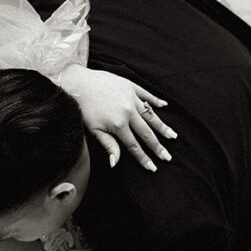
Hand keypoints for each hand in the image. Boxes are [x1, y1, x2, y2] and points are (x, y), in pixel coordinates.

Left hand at [56, 64, 176, 170]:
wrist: (78, 83)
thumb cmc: (84, 109)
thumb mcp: (94, 130)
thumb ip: (108, 145)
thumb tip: (115, 163)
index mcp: (119, 124)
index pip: (134, 146)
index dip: (144, 158)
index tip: (153, 168)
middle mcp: (128, 111)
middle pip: (147, 133)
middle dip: (158, 146)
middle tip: (168, 157)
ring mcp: (131, 98)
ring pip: (151, 115)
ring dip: (162, 126)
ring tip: (172, 136)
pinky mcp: (130, 86)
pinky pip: (146, 94)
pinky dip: (156, 100)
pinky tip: (164, 106)